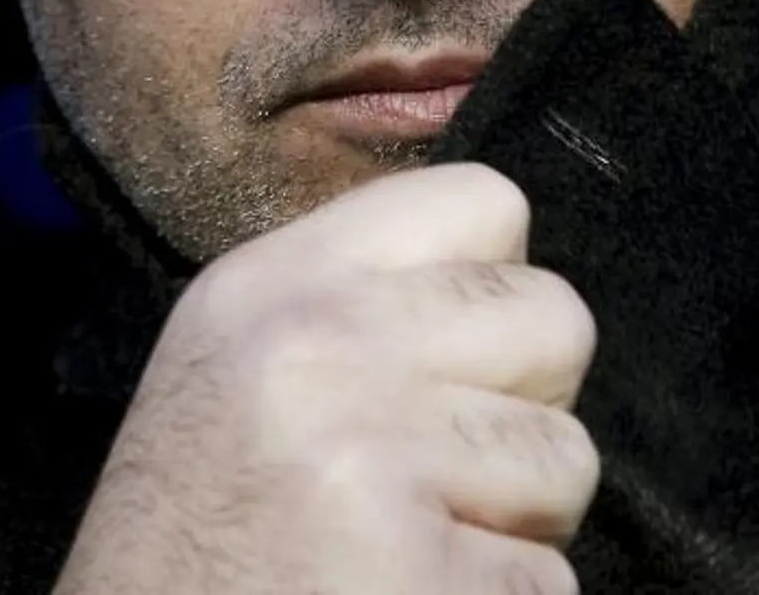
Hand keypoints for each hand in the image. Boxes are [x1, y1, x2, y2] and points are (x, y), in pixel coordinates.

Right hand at [52, 163, 599, 592]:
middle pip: (557, 319)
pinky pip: (547, 576)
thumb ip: (364, 307)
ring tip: (408, 550)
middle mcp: (321, 344)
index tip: (452, 363)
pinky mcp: (418, 566)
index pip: (485, 201)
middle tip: (437, 479)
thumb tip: (504, 281)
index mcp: (275, 281)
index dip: (497, 289)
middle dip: (526, 410)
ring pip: (568, 458)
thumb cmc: (191, 546)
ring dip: (515, 525)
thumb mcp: (237, 369)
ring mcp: (370, 454)